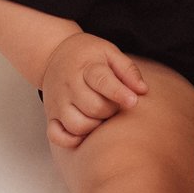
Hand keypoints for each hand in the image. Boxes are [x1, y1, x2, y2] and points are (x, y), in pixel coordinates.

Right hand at [40, 31, 146, 148]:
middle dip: (110, 110)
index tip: (133, 101)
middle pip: (94, 108)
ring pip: (77, 125)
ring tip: (99, 116)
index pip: (102, 81)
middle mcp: (69, 86)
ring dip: (94, 126)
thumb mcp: (110, 52)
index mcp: (86, 67)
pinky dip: (72, 140)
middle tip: (114, 104)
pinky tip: (84, 132)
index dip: (119, 93)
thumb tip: (142, 90)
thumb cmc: (88, 56)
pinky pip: (57, 136)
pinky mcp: (51, 116)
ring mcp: (58, 103)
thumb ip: (128, 70)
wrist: (55, 54)